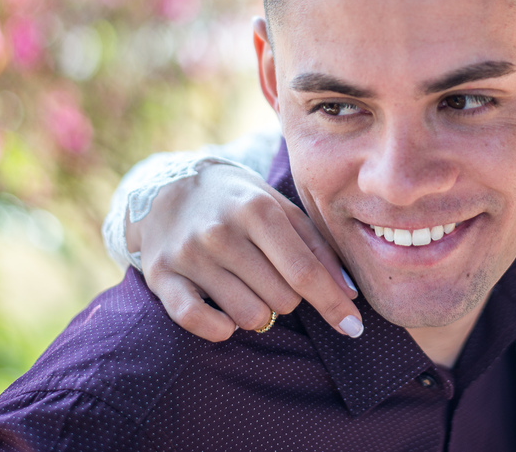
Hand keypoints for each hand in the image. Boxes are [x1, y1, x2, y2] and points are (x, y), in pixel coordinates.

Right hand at [126, 163, 363, 341]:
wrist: (169, 188)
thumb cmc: (239, 202)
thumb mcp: (280, 209)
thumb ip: (317, 248)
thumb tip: (349, 296)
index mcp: (257, 209)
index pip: (303, 271)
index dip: (332, 303)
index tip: (354, 327)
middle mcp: (221, 231)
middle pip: (281, 299)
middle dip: (289, 298)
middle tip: (274, 278)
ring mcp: (189, 255)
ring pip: (248, 316)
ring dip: (258, 312)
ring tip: (248, 288)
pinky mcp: (161, 276)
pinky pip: (198, 321)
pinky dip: (221, 327)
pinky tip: (226, 314)